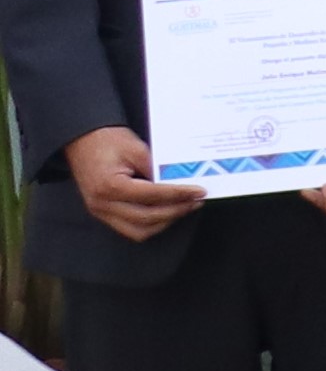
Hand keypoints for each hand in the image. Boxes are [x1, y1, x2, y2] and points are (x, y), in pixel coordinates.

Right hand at [56, 129, 194, 244]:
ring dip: (165, 222)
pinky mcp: (103, 213)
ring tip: (184, 207)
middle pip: (147, 218)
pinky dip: (151, 224)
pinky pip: (130, 228)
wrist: (82, 139)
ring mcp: (100, 211)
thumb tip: (180, 184)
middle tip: (196, 201)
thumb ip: (157, 169)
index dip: (178, 195)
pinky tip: (167, 212)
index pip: (151, 196)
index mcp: (109, 186)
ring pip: (139, 231)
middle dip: (176, 211)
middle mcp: (102, 204)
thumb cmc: (107, 140)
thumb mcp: (136, 148)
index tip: (199, 192)